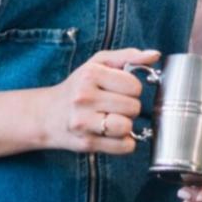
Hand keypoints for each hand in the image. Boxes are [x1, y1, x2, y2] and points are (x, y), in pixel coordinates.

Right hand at [40, 48, 155, 154]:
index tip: (119, 89)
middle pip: (133, 107)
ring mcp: (83, 122)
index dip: (131, 88)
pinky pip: (124, 147)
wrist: (46, 115)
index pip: (134, 86)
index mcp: (90, 75)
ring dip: (126, 125)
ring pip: (127, 127)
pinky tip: (112, 134)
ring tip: (113, 119)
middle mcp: (84, 98)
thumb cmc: (78, 86)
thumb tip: (155, 55)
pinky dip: (124, 142)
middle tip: (114, 105)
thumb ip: (128, 56)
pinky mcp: (86, 144)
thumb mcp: (98, 64)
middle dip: (129, 107)